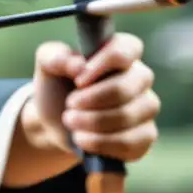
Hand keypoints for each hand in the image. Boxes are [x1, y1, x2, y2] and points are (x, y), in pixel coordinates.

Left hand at [29, 33, 159, 161]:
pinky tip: (83, 140)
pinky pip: (131, 143)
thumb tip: (78, 65)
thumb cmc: (57, 87)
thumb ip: (54, 55)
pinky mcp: (144, 136)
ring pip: (127, 117)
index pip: (127, 49)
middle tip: (69, 105)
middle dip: (90, 100)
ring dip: (91, 123)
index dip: (102, 65)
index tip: (78, 81)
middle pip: (124, 88)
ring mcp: (146, 107)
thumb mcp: (46, 65)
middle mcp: (140, 78)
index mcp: (121, 52)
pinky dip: (100, 143)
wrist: (55, 123)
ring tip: (70, 121)